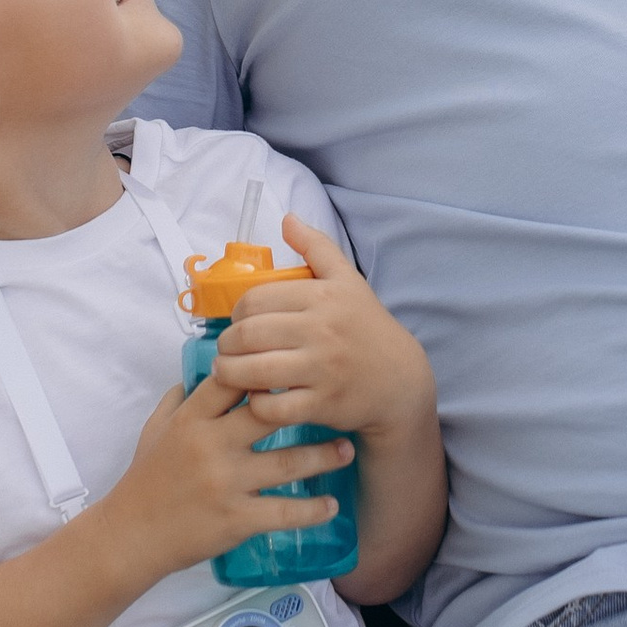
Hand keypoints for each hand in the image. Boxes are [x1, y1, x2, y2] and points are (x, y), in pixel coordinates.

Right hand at [109, 370, 354, 579]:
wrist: (131, 536)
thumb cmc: (145, 480)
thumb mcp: (155, 428)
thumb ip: (180, 398)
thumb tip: (208, 370)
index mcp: (191, 419)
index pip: (234, 380)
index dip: (267, 368)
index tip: (297, 363)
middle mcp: (211, 445)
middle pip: (269, 414)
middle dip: (307, 407)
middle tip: (338, 403)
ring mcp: (226, 483)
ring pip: (286, 463)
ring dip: (323, 457)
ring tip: (347, 450)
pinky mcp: (236, 519)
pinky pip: (283, 512)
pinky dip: (312, 510)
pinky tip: (330, 506)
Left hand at [208, 214, 436, 441]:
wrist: (400, 379)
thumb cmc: (367, 326)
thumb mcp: (348, 280)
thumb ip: (316, 247)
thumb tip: (287, 219)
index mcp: (322, 296)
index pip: (256, 300)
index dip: (236, 312)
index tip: (238, 322)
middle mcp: (322, 330)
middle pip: (249, 335)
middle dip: (226, 344)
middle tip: (226, 350)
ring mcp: (322, 370)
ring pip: (254, 372)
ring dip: (230, 374)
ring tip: (227, 372)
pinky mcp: (323, 405)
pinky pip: (273, 407)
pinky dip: (256, 404)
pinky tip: (256, 396)